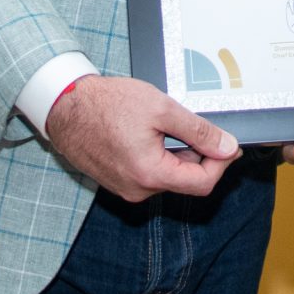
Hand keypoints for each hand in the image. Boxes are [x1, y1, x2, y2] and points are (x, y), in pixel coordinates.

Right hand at [45, 75, 237, 202]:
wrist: (65, 106)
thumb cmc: (106, 104)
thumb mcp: (161, 109)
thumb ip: (198, 131)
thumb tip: (226, 146)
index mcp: (150, 174)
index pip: (202, 183)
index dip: (221, 163)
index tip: (228, 144)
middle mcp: (138, 189)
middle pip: (186, 181)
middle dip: (200, 156)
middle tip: (202, 127)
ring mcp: (126, 187)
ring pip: (168, 177)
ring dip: (178, 154)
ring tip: (168, 124)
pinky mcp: (118, 181)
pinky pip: (150, 174)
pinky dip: (160, 156)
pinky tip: (152, 133)